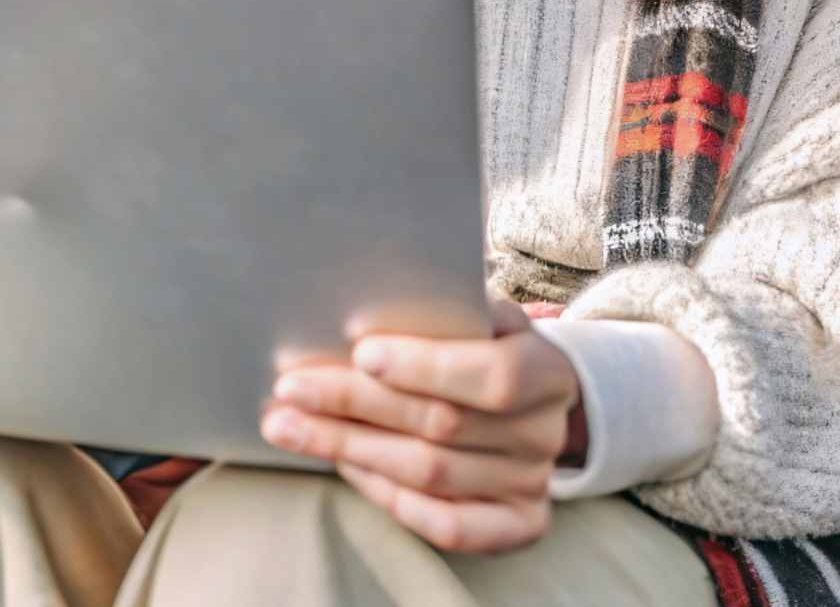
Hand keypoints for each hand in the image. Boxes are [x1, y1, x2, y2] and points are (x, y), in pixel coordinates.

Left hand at [260, 300, 579, 553]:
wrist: (533, 407)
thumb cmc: (488, 349)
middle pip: (442, 426)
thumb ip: (445, 313)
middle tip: (291, 389)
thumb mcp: (483, 318)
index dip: (425, 366)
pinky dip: (385, 492)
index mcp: (548, 371)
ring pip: (429, 475)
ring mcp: (532, 485)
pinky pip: (443, 523)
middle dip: (356, 404)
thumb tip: (369, 313)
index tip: (360, 352)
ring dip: (350, 448)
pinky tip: (342, 464)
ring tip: (290, 426)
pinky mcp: (515, 525)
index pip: (493, 376)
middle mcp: (543, 434)